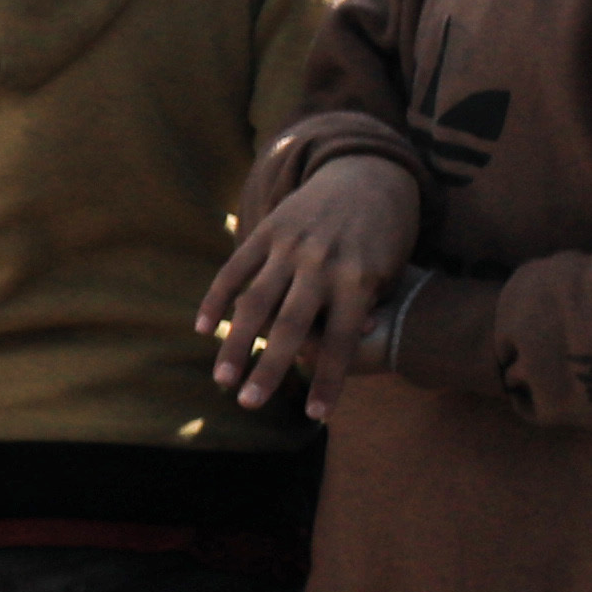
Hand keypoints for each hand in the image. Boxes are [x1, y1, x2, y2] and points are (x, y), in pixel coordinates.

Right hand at [199, 153, 420, 413]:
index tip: (317, 415)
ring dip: (236, 344)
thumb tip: (333, 350)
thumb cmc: (385, 237)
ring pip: (255, 302)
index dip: (329, 380)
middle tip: (250, 404)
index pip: (341, 342)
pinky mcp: (268, 230)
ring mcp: (290, 246)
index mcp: (359, 280)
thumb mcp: (388, 274)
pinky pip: (236, 269)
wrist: (368, 175)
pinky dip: (217, 299)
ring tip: (223, 380)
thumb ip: (361, 310)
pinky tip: (202, 328)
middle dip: (270, 369)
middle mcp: (322, 264)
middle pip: (291, 327)